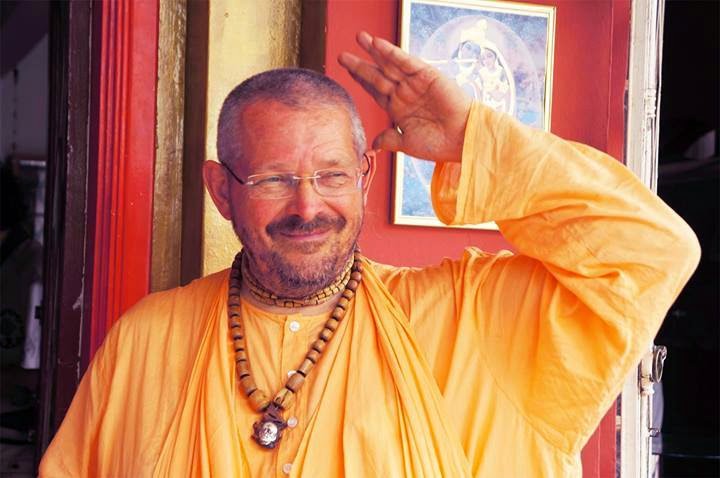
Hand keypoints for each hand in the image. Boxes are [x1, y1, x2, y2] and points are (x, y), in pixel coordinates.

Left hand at [338, 31, 471, 162]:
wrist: (463, 140)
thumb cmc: (439, 144)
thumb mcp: (408, 144)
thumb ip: (390, 140)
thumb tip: (372, 145)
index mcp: (399, 108)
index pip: (375, 90)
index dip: (360, 80)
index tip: (345, 70)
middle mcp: (405, 93)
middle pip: (378, 75)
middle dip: (360, 64)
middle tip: (342, 55)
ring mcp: (415, 83)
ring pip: (390, 65)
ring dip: (374, 52)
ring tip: (359, 38)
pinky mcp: (427, 76)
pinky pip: (406, 62)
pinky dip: (392, 53)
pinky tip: (378, 45)